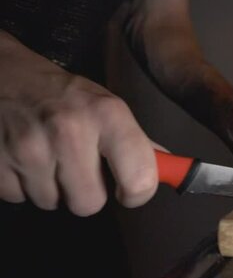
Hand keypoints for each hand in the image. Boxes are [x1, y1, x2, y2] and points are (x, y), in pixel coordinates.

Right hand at [0, 32, 157, 215]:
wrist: (3, 73)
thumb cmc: (61, 93)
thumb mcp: (106, 106)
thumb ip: (137, 142)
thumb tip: (171, 170)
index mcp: (107, 115)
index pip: (140, 179)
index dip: (137, 194)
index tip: (128, 191)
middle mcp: (69, 130)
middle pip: (89, 204)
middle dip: (83, 192)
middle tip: (75, 166)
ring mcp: (27, 147)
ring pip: (51, 203)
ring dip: (50, 187)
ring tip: (45, 154)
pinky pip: (17, 198)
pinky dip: (20, 184)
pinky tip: (21, 156)